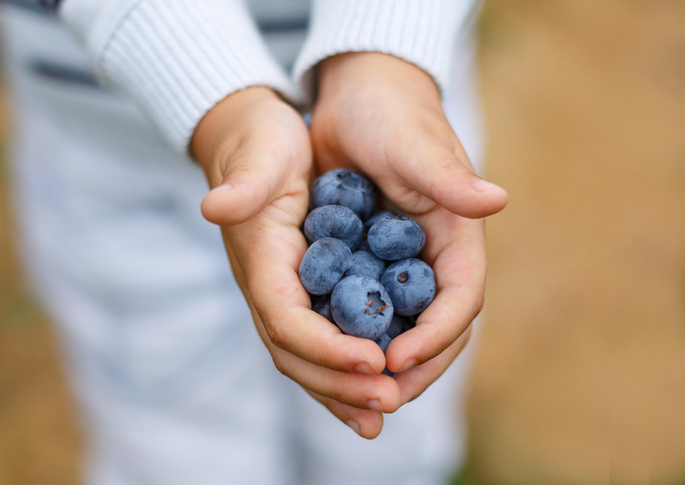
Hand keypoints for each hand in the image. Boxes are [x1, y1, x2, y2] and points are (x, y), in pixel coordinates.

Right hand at [192, 87, 400, 438]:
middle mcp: (268, 287)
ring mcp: (282, 293)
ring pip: (305, 357)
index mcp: (260, 260)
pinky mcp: (299, 290)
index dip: (328, 347)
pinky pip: (319, 340)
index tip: (376, 360)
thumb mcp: (260, 152)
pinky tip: (373, 385)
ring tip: (381, 414)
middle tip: (388, 401)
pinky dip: (341, 370)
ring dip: (341, 390)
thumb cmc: (261, 141)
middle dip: (340, 383)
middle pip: (296, 353)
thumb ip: (242, 182)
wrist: (250, 137)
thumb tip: (213, 206)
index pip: (287, 321)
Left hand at [310, 53, 507, 404]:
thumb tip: (496, 200)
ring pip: (405, 330)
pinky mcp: (372, 266)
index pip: (462, 300)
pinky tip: (332, 363)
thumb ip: (449, 178)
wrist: (359, 99)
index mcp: (458, 238)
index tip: (398, 359)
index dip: (436, 336)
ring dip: (386, 368)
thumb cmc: (392, 115)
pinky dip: (356, 341)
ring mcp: (404, 267)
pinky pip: (369, 314)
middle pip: (438, 330)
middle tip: (380, 399)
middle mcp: (435, 260)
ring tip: (358, 397)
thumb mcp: (416, 147)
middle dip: (415, 368)